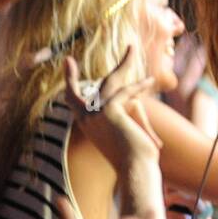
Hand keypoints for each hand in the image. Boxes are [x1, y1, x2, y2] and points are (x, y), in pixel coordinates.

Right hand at [62, 48, 161, 171]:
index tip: (67, 63)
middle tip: (68, 59)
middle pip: (78, 91)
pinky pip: (126, 92)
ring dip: (124, 64)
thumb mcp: (124, 131)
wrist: (135, 170)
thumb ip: (123, 114)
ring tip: (132, 48)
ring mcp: (95, 115)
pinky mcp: (109, 111)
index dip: (69, 82)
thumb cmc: (133, 157)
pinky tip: (150, 81)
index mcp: (87, 124)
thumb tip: (135, 99)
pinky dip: (139, 86)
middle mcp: (86, 119)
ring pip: (110, 82)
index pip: (72, 101)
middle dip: (76, 74)